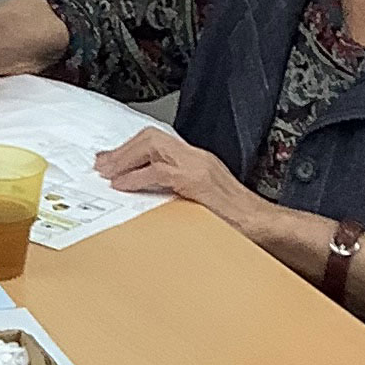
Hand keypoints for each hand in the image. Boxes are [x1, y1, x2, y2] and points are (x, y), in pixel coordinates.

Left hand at [93, 124, 265, 234]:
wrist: (263, 227)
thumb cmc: (237, 222)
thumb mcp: (201, 203)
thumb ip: (177, 194)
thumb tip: (146, 199)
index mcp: (197, 161)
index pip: (157, 142)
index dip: (130, 150)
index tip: (110, 162)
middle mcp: (197, 158)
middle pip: (151, 137)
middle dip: (122, 150)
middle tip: (101, 165)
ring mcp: (198, 167)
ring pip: (152, 146)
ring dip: (125, 159)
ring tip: (107, 173)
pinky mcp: (197, 182)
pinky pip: (160, 172)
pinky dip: (137, 177)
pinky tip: (123, 186)